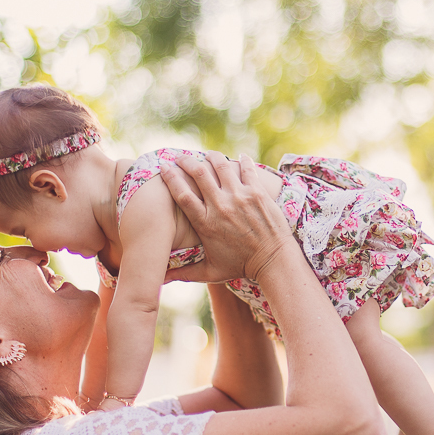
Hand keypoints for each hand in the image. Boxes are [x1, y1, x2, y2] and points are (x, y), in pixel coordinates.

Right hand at [159, 152, 294, 283]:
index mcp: (206, 223)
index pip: (182, 194)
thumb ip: (185, 273)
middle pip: (198, 173)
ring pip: (221, 165)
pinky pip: (247, 169)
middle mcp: (221, 206)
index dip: (170, 177)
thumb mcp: (210, 272)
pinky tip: (239, 157)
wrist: (273, 260)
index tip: (163, 166)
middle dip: (186, 161)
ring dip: (211, 156)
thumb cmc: (241, 266)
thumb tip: (160, 279)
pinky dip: (242, 160)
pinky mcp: (257, 193)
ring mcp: (240, 197)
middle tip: (181, 157)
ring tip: (207, 155)